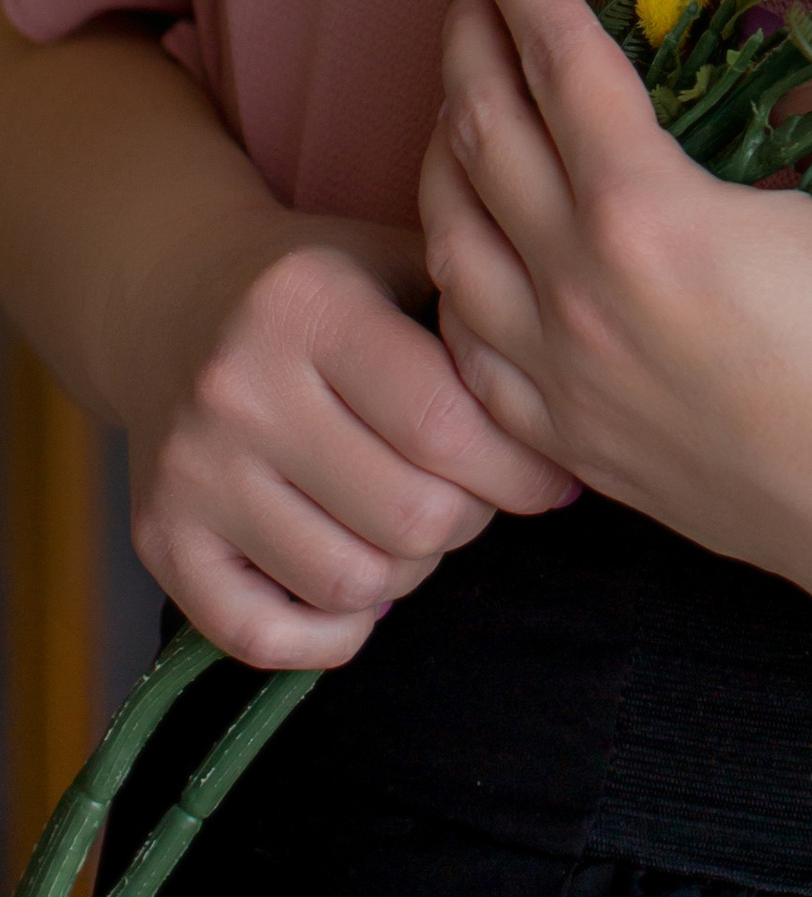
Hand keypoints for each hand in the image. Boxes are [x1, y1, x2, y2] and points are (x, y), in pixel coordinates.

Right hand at [125, 212, 578, 671]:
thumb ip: (476, 320)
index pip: (447, 425)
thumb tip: (569, 416)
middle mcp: (239, 389)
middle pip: (410, 516)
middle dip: (472, 519)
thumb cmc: (320, 284)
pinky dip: (330, 635)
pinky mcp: (157, 539)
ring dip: (410, 572)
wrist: (169, 295)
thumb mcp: (396, 259)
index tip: (555, 476)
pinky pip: (262, 637)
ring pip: (351, 584)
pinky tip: (359, 592)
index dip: (522, 468)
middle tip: (478, 496)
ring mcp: (191, 471)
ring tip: (415, 525)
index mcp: (309, 305)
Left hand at [420, 0, 811, 663]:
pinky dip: (452, 261)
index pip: (559, 62)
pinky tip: (467, 229)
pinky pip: (463, 334)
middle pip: (482, 132)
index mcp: (654, 214)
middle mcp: (580, 290)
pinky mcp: (563, 439)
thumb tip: (769, 15)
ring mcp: (558, 375)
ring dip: (444, 139)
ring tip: (464, 85)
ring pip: (447, 233)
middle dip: (467, 37)